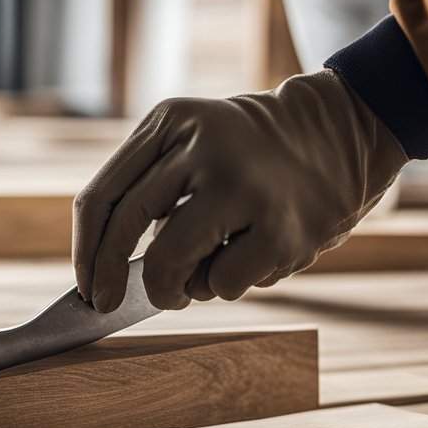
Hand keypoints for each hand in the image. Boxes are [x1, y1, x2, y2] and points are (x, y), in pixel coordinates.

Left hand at [73, 70, 407, 311]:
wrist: (343, 133)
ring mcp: (241, 186)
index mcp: (169, 122)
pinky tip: (251, 259)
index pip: (101, 197)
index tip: (85, 287)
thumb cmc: (247, 157)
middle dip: (109, 279)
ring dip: (174, 287)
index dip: (85, 252)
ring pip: (168, 264)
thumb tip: (103, 273)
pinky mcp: (278, 227)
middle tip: (107, 305)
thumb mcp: (190, 144)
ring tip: (203, 270)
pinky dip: (224, 286)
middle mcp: (201, 147)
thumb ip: (147, 192)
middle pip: (125, 231)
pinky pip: (219, 285)